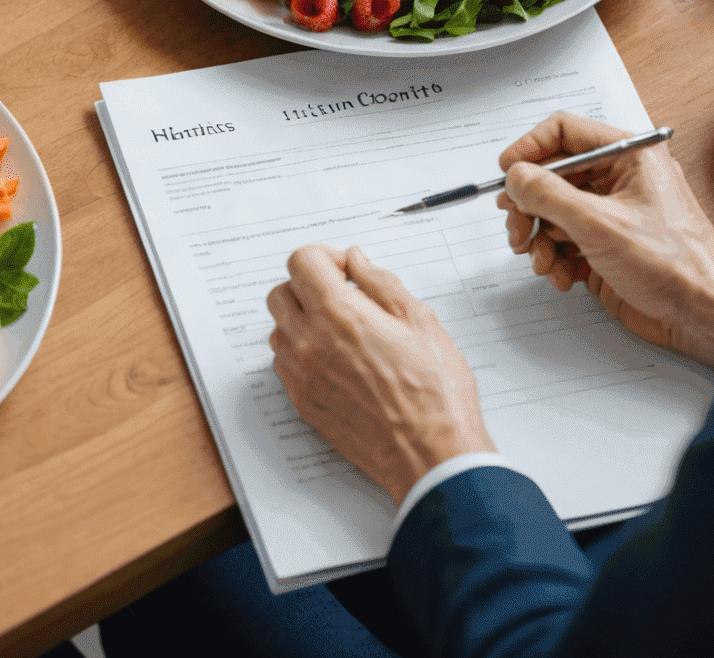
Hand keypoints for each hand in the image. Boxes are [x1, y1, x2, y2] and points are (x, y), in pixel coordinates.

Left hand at [267, 244, 493, 502]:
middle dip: (308, 286)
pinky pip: (284, 362)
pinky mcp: (302, 402)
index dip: (324, 257)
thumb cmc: (435, 394)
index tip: (345, 271)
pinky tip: (336, 359)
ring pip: (278, 328)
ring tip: (340, 330)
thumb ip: (381, 282)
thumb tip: (356, 261)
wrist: (431, 457)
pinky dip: (301, 351)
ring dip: (301, 319)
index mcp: (341, 315)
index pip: (301, 261)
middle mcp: (311, 343)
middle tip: (341, 297)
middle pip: (281, 292)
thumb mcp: (420, 321)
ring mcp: (302, 376)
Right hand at [497, 113, 713, 371]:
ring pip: (552, 209)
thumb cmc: (675, 266)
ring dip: (539, 237)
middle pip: (552, 175)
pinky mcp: (604, 242)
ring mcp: (611, 211)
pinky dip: (553, 257)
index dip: (529, 149)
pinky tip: (560, 275)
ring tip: (541, 260)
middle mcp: (619, 178)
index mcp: (630, 155)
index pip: (564, 131)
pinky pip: (563, 238)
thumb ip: (549, 194)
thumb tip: (516, 176)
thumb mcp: (600, 225)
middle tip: (518, 228)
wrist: (699, 316)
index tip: (507, 173)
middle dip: (529, 205)